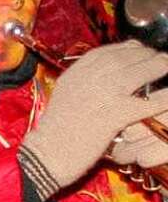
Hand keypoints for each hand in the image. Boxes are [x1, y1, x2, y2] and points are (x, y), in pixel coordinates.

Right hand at [20, 41, 167, 198]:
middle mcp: (89, 78)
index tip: (138, 49)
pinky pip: (146, 103)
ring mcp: (103, 95)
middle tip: (159, 57)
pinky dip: (162, 101)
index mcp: (74, 73)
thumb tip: (104, 77)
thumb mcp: (64, 97)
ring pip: (139, 73)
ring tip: (166, 66)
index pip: (105, 51)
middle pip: (125, 57)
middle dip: (146, 54)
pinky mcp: (115, 114)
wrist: (46, 153)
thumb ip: (82, 83)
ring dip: (157, 67)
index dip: (127, 48)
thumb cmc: (53, 131)